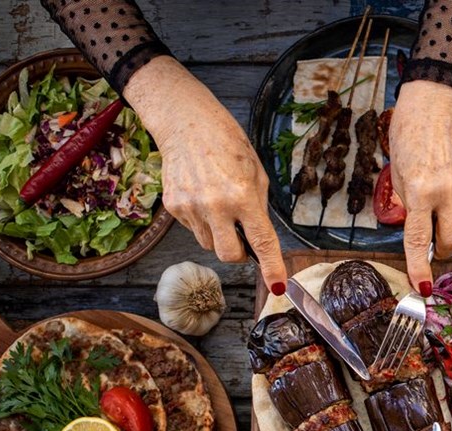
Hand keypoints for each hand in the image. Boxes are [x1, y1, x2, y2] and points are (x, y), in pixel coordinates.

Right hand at [125, 56, 286, 294]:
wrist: (186, 124)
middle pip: (229, 255)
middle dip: (240, 254)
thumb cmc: (228, 144)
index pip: (261, 242)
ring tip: (219, 205)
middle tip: (243, 239)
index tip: (278, 286)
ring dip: (220, 235)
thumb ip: (258, 208)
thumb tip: (258, 240)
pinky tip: (203, 197)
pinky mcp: (173, 207)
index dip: (272, 268)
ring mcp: (190, 207)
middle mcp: (215, 206)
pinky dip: (203, 222)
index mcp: (242, 196)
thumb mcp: (256, 173)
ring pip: (210, 244)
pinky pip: (194, 229)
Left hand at [390, 80, 451, 293]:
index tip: (423, 286)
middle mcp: (447, 190)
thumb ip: (407, 200)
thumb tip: (414, 223)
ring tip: (445, 209)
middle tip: (437, 247)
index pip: (419, 239)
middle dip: (444, 249)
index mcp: (420, 190)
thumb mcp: (397, 169)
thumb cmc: (410, 131)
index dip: (420, 267)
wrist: (436, 101)